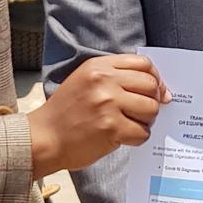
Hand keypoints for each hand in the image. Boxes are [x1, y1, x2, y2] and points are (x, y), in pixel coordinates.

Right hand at [31, 54, 168, 174]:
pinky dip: (138, 138)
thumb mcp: (85, 81)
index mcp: (98, 66)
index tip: (156, 91)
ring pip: (150, 109)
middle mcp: (103, 81)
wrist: (43, 138)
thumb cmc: (66, 113)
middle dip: (153, 101)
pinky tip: (124, 138)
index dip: (155, 79)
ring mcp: (107, 104)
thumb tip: (159, 89)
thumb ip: (115, 77)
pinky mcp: (111, 127)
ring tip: (130, 125)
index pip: (143, 64)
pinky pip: (142, 132)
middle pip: (150, 86)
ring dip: (146, 121)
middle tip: (143, 113)